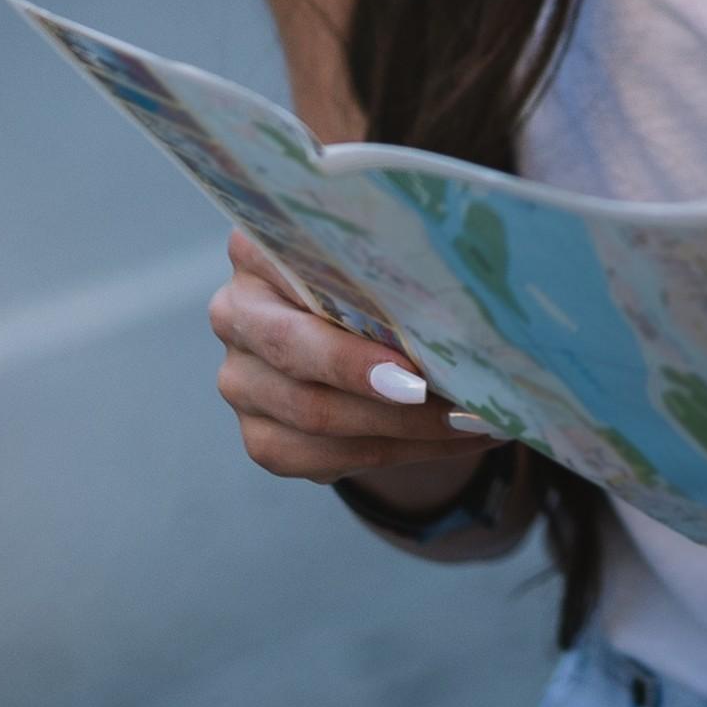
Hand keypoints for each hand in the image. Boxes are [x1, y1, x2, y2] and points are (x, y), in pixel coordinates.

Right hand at [209, 231, 499, 490]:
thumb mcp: (384, 263)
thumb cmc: (381, 284)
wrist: (361, 343)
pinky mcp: (260, 435)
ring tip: (469, 415)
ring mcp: (240, 379)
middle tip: (430, 387)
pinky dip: (397, 450)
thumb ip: (398, 269)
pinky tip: (450, 439)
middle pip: (293, 349)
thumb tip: (466, 304)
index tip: (401, 339)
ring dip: (401, 423)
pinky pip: (323, 456)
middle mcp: (236, 312)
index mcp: (258, 249)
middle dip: (367, 374)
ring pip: (314, 413)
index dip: (343, 299)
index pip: (287, 267)